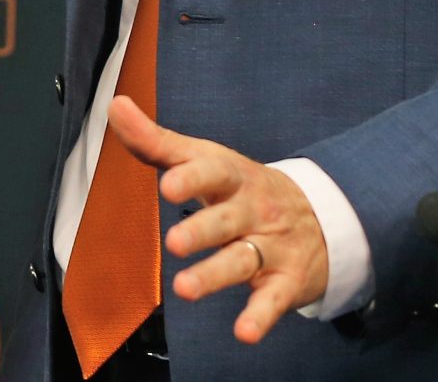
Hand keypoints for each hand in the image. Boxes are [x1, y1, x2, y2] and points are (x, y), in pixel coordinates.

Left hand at [107, 96, 329, 344]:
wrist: (323, 217)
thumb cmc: (244, 188)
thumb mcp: (207, 159)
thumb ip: (158, 141)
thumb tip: (115, 106)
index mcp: (232, 177)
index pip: (213, 172)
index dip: (192, 178)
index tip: (168, 184)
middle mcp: (253, 211)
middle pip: (226, 220)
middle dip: (202, 231)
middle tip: (174, 242)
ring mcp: (271, 247)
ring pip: (241, 261)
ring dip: (215, 275)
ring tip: (185, 288)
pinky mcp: (285, 282)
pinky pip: (272, 301)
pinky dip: (260, 317)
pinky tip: (244, 332)